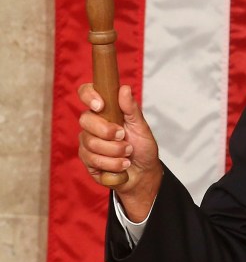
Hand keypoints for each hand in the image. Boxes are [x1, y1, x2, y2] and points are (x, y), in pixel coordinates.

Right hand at [78, 83, 161, 220]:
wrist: (144, 173)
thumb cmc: (142, 147)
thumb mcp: (141, 127)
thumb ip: (131, 109)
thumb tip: (124, 88)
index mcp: (105, 111)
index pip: (87, 93)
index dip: (89, 96)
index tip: (100, 105)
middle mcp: (92, 125)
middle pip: (85, 120)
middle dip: (108, 131)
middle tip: (123, 136)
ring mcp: (87, 143)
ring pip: (91, 143)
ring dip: (116, 151)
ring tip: (128, 153)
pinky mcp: (87, 161)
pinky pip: (93, 160)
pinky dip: (113, 164)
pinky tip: (122, 165)